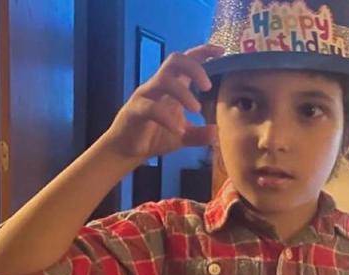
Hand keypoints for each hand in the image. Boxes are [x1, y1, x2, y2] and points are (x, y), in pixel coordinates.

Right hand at [102, 44, 224, 159]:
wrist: (127, 150)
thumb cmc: (155, 136)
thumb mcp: (184, 136)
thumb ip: (201, 134)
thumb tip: (217, 132)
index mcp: (173, 86)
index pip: (188, 60)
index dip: (203, 52)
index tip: (221, 50)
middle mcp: (159, 86)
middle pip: (175, 60)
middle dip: (194, 67)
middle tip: (208, 86)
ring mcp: (146, 96)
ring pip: (163, 80)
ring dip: (183, 93)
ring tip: (196, 109)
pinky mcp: (135, 110)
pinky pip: (151, 108)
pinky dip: (167, 118)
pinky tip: (179, 130)